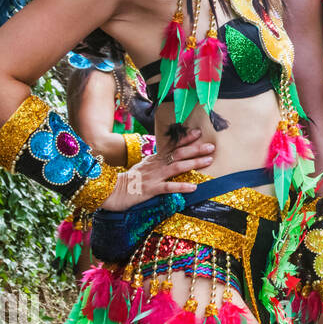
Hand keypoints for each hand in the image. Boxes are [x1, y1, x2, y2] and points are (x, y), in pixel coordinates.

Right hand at [99, 129, 213, 209]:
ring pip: (176, 167)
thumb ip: (157, 162)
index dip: (185, 139)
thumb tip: (171, 156)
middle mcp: (156, 165)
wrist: (110, 191)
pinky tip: (193, 187)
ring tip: (208, 161)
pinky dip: (181, 186)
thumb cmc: (129, 180)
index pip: (172, 146)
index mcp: (155, 159)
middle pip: (178, 154)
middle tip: (212, 146)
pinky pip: (168, 187)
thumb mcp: (144, 167)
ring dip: (193, 163)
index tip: (198, 132)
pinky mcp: (151, 189)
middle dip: (196, 149)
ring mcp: (154, 176)